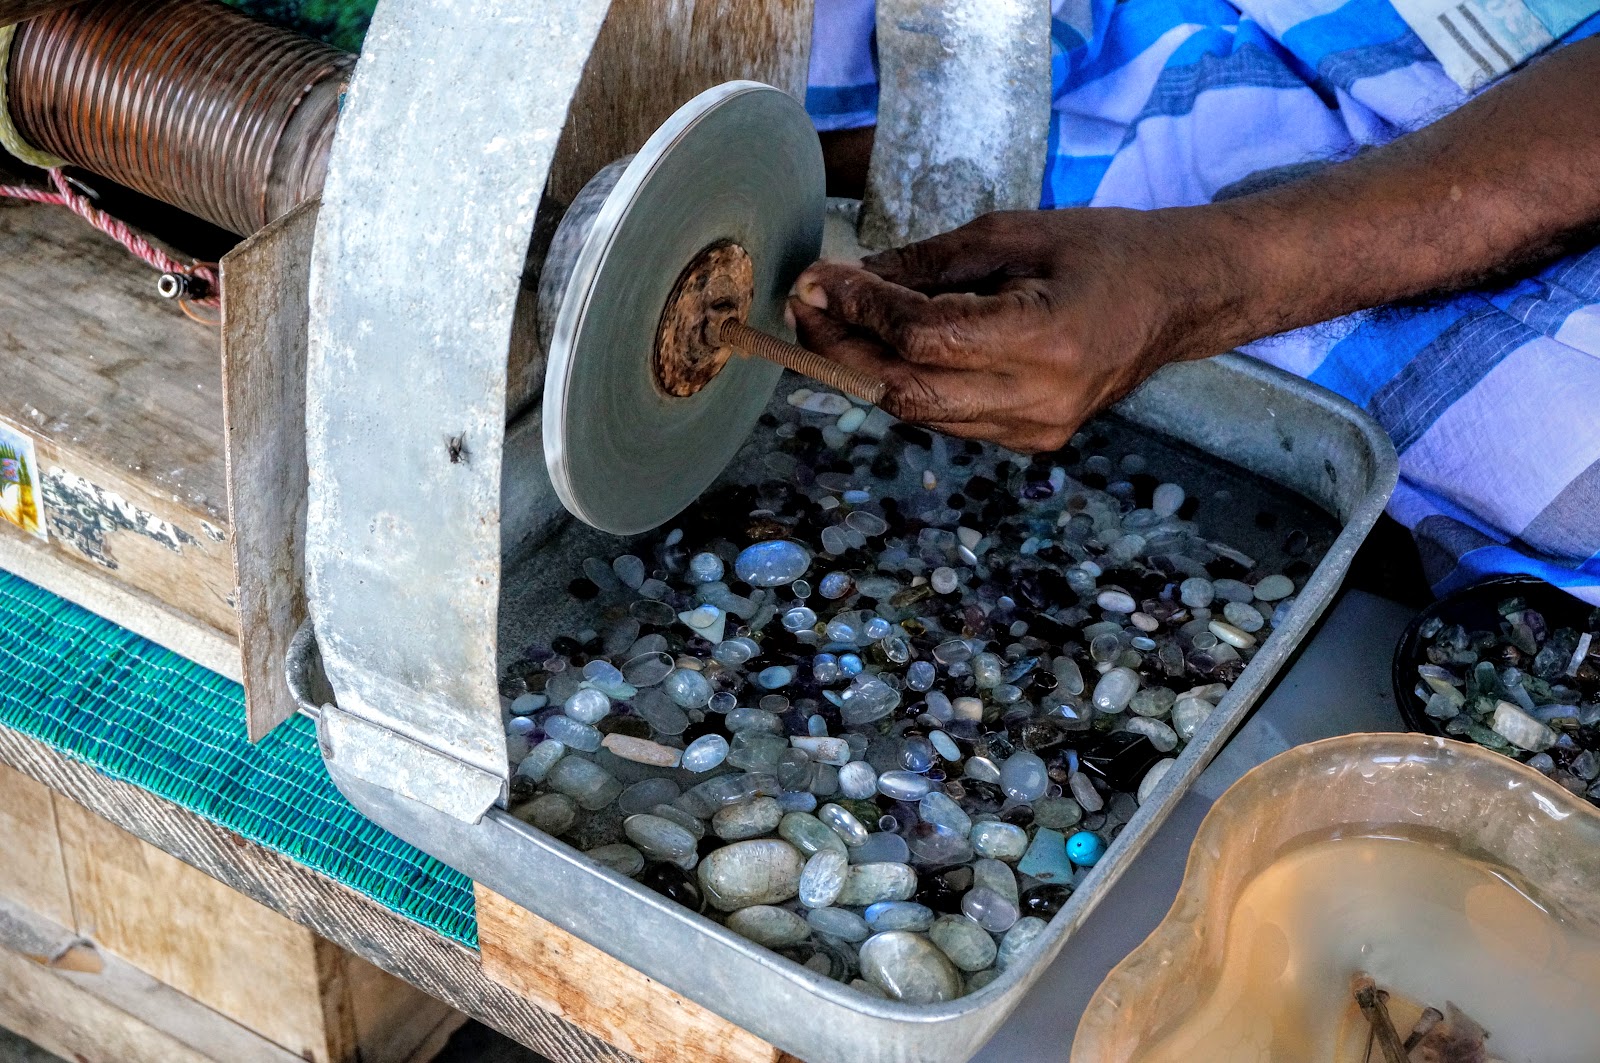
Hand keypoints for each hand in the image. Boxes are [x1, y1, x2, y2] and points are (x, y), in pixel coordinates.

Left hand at [789, 207, 1248, 452]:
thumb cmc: (1109, 250)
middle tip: (806, 310)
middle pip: (908, 392)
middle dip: (843, 353)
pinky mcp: (1033, 440)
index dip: (861, 311)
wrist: (1183, 298)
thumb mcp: (1018, 233)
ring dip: (866, 372)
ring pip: (920, 413)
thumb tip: (854, 277)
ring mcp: (1037, 429)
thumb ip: (932, 261)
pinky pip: (948, 418)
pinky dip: (909, 384)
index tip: (819, 280)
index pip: (924, 337)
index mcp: (1047, 339)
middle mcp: (1040, 399)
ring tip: (832, 325)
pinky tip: (887, 349)